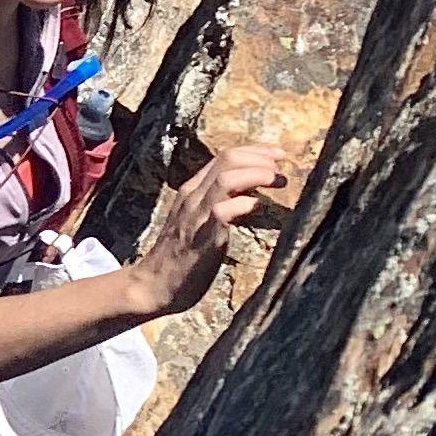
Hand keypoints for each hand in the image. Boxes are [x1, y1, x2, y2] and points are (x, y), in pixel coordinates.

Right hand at [131, 139, 287, 314]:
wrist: (154, 285)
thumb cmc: (182, 256)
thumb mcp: (198, 219)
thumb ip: (220, 203)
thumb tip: (251, 192)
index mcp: (192, 190)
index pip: (224, 156)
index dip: (255, 150)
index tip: (278, 154)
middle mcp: (193, 197)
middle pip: (227, 159)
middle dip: (260, 157)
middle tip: (282, 166)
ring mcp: (196, 215)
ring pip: (226, 179)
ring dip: (257, 174)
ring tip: (278, 180)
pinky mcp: (202, 237)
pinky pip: (223, 211)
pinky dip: (244, 204)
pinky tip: (258, 207)